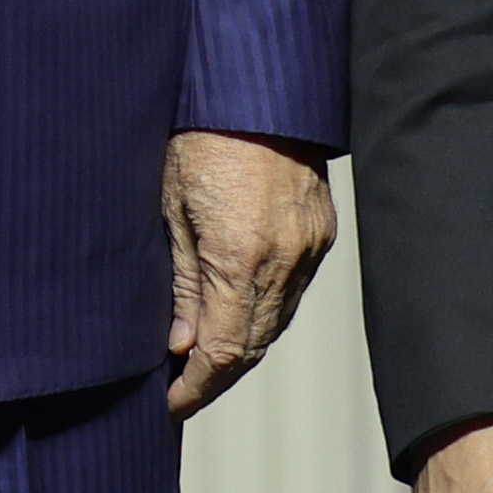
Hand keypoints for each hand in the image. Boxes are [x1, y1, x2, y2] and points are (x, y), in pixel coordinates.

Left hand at [163, 131, 336, 415]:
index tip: (172, 402)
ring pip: (278, 322)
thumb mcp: (171, 209)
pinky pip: (295, 291)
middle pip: (255, 346)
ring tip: (204, 360)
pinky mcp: (322, 232)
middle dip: (218, 376)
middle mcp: (285, 259)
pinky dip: (266, 313)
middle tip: (182, 390)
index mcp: (241, 255)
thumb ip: (181, 282)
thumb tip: (180, 343)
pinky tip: (238, 315)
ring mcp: (310, 247)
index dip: (197, 386)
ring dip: (243, 348)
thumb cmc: (200, 136)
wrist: (256, 89)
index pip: (224, 350)